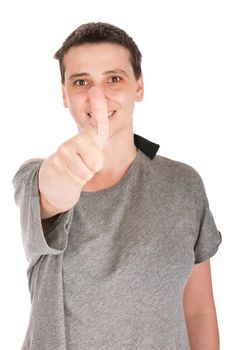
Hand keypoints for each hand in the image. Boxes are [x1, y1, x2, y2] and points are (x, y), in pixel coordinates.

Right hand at [39, 87, 108, 216]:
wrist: (59, 175)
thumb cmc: (83, 159)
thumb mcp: (96, 147)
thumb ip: (105, 136)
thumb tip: (102, 102)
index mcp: (87, 135)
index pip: (98, 122)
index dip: (98, 107)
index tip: (96, 90)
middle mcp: (73, 140)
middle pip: (98, 162)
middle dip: (95, 168)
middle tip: (86, 163)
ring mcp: (62, 152)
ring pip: (88, 173)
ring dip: (86, 175)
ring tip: (78, 168)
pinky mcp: (55, 165)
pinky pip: (78, 180)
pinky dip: (77, 182)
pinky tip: (71, 174)